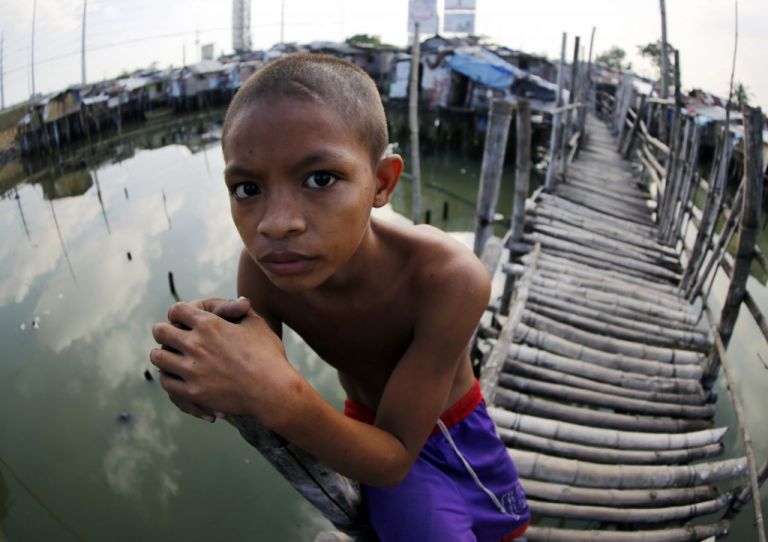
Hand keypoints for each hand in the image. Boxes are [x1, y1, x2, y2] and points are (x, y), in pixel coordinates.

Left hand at [150, 301, 294, 424]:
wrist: (273, 391)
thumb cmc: (268, 355)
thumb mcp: (257, 325)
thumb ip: (242, 310)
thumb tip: (240, 300)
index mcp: (210, 324)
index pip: (176, 310)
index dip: (177, 312)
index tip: (179, 318)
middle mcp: (196, 345)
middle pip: (161, 331)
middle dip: (164, 331)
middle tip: (168, 336)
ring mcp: (192, 370)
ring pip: (158, 357)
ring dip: (162, 354)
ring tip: (168, 356)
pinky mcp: (193, 393)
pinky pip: (166, 382)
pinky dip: (168, 377)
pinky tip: (174, 375)